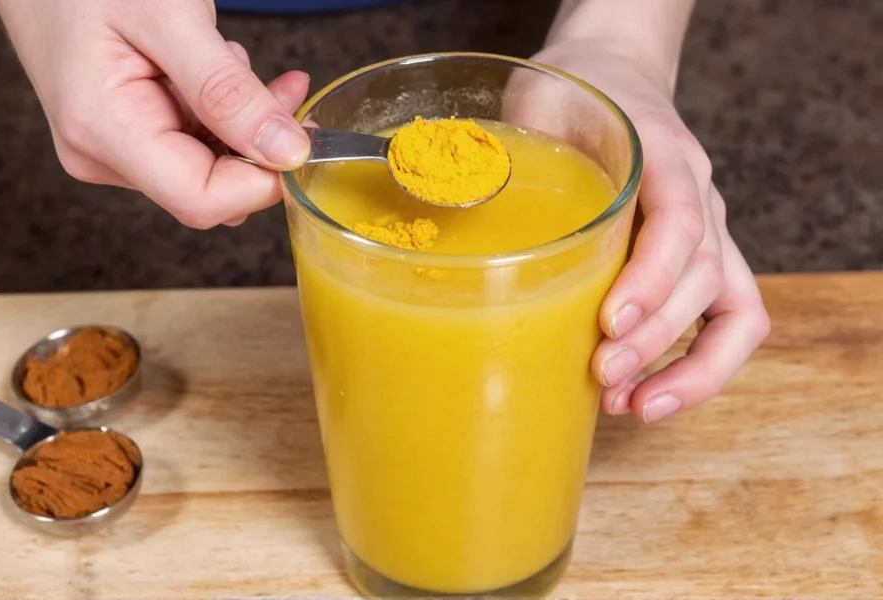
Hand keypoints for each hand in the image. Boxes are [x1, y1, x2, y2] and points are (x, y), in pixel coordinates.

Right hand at [0, 0, 309, 227]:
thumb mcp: (169, 18)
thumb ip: (228, 91)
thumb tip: (286, 152)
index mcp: (104, 132)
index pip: (203, 201)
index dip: (263, 182)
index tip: (299, 139)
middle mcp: (103, 155)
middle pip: (211, 189)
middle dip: (260, 146)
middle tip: (285, 89)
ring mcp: (112, 150)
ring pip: (209, 167)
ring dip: (244, 123)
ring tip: (236, 60)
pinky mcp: (126, 137)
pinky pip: (194, 145)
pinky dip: (223, 114)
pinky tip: (220, 70)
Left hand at [533, 40, 769, 422]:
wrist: (614, 77)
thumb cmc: (571, 99)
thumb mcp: (533, 104)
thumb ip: (505, 151)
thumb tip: (440, 215)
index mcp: (663, 152)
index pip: (680, 220)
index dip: (649, 279)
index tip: (608, 323)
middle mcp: (700, 193)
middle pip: (701, 275)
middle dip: (652, 339)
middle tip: (601, 377)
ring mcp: (711, 230)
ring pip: (730, 308)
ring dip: (684, 369)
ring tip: (627, 405)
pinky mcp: (704, 261)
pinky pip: (731, 320)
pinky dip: (702, 367)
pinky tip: (649, 396)